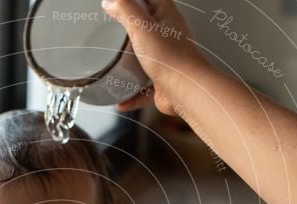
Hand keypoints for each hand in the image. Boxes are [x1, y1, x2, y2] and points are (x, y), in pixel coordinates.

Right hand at [101, 0, 207, 114]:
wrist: (184, 90)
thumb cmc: (171, 58)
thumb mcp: (142, 26)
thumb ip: (125, 10)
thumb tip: (111, 2)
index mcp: (167, 18)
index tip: (121, 3)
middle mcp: (170, 38)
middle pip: (150, 28)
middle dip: (133, 28)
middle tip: (115, 28)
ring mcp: (167, 61)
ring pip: (147, 58)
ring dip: (131, 62)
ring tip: (116, 62)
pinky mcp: (163, 83)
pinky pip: (144, 88)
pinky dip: (132, 94)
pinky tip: (120, 100)